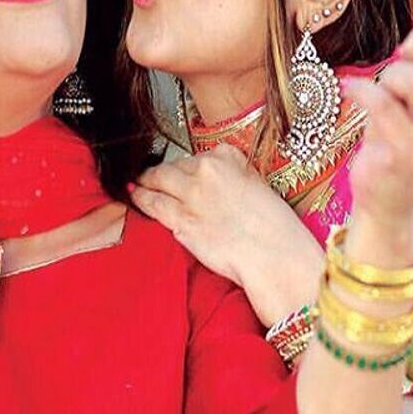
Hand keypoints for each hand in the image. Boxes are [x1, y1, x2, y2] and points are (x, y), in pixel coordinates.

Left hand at [130, 143, 323, 326]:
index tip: (183, 173)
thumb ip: (236, 178)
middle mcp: (207, 171)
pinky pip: (152, 203)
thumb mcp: (260, 188)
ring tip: (137, 186)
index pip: (197, 158)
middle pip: (174, 167)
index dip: (187, 168)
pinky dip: (141, 200)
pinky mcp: (181, 219)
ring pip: (158, 181)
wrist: (275, 255)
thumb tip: (220, 183)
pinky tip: (136, 198)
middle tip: (152, 178)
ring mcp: (192, 194)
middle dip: (162, 174)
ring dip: (145, 183)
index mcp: (229, 158)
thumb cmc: (276, 229)